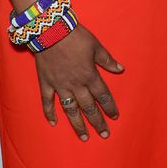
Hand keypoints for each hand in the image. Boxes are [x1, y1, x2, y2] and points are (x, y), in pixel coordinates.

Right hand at [35, 25, 123, 140]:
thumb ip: (107, 60)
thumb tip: (120, 69)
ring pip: (70, 110)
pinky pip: (47, 102)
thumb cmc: (75, 37)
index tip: (115, 116)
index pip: (103, 96)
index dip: (109, 107)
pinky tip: (54, 123)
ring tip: (84, 137)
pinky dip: (49, 113)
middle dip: (98, 122)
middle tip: (104, 134)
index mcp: (90, 76)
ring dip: (78, 124)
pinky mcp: (46, 83)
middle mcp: (76, 85)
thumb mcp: (95, 45)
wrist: (51, 31)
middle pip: (89, 107)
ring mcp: (60, 86)